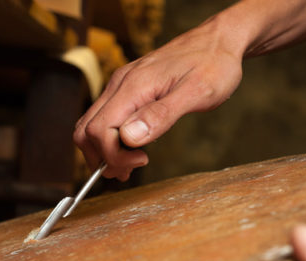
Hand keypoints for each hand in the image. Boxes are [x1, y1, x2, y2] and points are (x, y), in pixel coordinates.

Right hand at [73, 17, 243, 180]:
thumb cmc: (213, 65)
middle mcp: (121, 84)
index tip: (141, 162)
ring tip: (128, 167)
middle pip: (87, 129)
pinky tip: (132, 149)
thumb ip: (161, 115)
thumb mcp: (196, 93)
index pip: (99, 130)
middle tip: (127, 173)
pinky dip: (111, 138)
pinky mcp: (130, 88)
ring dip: (103, 151)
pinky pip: (107, 116)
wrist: (218, 41)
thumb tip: (129, 138)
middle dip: (102, 157)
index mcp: (134, 86)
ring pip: (92, 124)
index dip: (114, 155)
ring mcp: (123, 85)